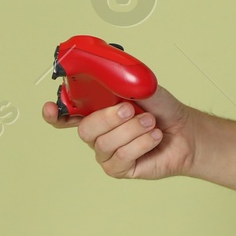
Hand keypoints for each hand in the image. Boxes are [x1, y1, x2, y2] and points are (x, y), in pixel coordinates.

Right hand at [43, 85, 195, 180]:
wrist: (184, 131)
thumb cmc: (162, 107)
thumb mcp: (142, 85)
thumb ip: (121, 78)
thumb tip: (107, 67)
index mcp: (96, 109)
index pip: (66, 113)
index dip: (54, 113)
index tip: (50, 107)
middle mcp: (98, 132)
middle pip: (84, 129)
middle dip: (108, 118)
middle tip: (130, 109)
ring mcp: (107, 152)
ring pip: (105, 144)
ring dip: (132, 130)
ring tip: (150, 122)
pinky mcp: (119, 168)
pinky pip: (121, 158)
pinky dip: (141, 144)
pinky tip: (153, 138)